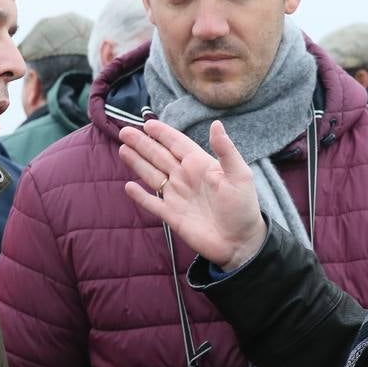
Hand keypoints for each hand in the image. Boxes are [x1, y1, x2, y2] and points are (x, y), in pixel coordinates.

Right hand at [119, 119, 265, 271]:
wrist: (240, 243)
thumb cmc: (244, 209)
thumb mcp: (240, 176)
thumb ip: (226, 151)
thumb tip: (216, 124)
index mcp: (200, 165)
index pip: (177, 144)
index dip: (163, 133)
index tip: (148, 123)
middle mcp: (186, 177)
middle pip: (159, 156)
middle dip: (142, 143)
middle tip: (125, 131)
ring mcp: (177, 196)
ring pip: (152, 174)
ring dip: (137, 162)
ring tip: (123, 149)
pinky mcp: (172, 216)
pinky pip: (152, 203)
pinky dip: (140, 196)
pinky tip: (129, 187)